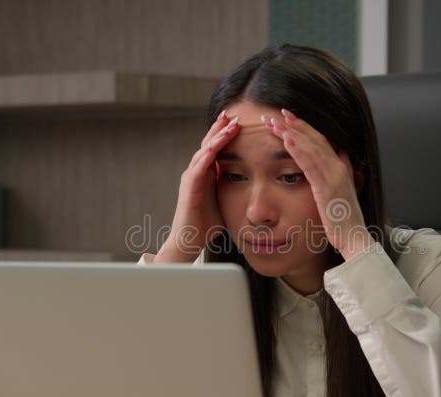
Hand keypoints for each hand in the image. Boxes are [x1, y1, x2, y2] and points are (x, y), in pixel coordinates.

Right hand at [156, 110, 239, 262]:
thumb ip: (232, 186)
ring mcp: (191, 177)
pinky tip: (216, 145)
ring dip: (217, 136)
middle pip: (208, 143)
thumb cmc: (207, 222)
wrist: (190, 240)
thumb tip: (251, 178)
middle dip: (220, 127)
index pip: (216, 147)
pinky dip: (208, 154)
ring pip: (205, 150)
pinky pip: (199, 166)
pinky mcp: (189, 187)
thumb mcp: (224, 199)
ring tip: (229, 124)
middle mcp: (196, 171)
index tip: (238, 120)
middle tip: (232, 112)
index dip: (225, 133)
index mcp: (206, 173)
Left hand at [262, 109, 375, 260]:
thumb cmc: (344, 221)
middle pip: (315, 139)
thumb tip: (342, 155)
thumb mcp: (343, 192)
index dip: (305, 127)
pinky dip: (298, 150)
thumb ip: (341, 172)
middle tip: (278, 113)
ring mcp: (334, 176)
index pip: (321, 140)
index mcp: (341, 167)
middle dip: (295, 124)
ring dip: (291, 133)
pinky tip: (286, 140)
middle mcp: (338, 167)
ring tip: (275, 123)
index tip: (289, 117)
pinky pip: (310, 164)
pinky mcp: (327, 187)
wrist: (355, 238)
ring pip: (310, 147)